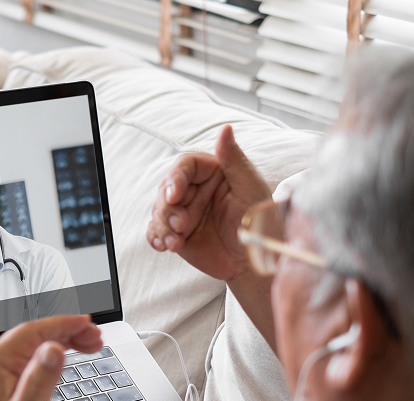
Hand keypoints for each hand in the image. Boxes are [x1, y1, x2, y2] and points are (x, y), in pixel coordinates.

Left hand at [0, 315, 101, 400]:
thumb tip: (53, 350)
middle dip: (69, 331)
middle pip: (37, 333)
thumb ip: (40, 380)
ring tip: (92, 343)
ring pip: (39, 342)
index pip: (32, 331)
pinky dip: (58, 350)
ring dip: (66, 339)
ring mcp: (2, 367)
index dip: (62, 324)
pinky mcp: (11, 375)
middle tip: (96, 336)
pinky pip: (37, 353)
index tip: (86, 323)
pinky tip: (74, 351)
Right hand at [146, 125, 271, 281]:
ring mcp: (183, 212)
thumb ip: (234, 159)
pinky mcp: (176, 233)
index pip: (185, 166)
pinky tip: (164, 246)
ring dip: (163, 226)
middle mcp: (194, 190)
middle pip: (166, 189)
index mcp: (211, 173)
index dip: (175, 179)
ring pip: (158, 211)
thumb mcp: (250, 188)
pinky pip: (156, 231)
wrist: (253, 259)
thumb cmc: (257, 221)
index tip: (174, 196)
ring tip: (175, 242)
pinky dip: (156, 237)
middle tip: (181, 226)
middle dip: (168, 209)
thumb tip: (225, 129)